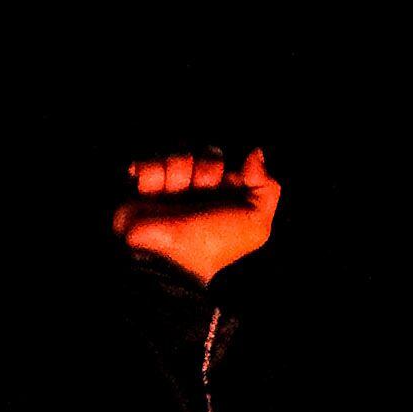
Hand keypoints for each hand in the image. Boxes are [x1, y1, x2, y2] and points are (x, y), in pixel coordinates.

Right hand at [114, 150, 278, 284]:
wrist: (164, 258)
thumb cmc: (211, 243)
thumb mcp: (254, 225)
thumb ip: (268, 189)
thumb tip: (256, 153)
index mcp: (228, 200)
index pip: (236, 163)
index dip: (233, 168)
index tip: (228, 181)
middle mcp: (201, 195)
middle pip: (208, 154)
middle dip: (205, 168)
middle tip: (198, 189)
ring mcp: (172, 191)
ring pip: (178, 156)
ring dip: (176, 172)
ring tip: (169, 195)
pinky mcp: (144, 189)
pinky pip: (148, 163)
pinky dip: (150, 174)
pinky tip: (149, 191)